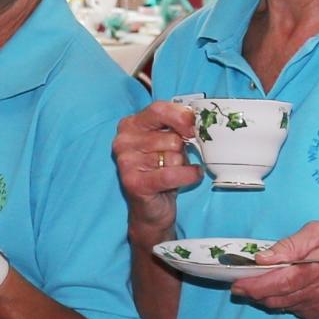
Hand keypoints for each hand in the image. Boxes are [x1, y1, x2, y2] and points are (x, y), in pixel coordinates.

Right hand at [113, 100, 202, 233]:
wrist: (151, 210)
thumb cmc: (162, 170)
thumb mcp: (168, 141)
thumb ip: (176, 125)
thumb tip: (195, 121)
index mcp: (130, 125)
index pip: (158, 109)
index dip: (181, 117)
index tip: (194, 128)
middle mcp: (122, 141)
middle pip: (171, 137)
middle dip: (182, 150)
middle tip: (174, 160)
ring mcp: (126, 162)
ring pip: (174, 156)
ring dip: (182, 165)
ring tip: (172, 172)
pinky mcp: (134, 182)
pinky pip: (173, 174)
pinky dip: (189, 176)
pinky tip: (190, 176)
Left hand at [228, 221, 318, 318]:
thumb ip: (292, 244)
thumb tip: (265, 257)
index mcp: (318, 270)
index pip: (279, 282)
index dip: (254, 284)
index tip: (236, 281)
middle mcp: (318, 293)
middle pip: (274, 297)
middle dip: (252, 291)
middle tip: (238, 282)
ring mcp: (318, 306)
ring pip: (279, 306)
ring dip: (263, 296)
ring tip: (254, 283)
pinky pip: (291, 309)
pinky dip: (280, 300)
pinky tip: (279, 288)